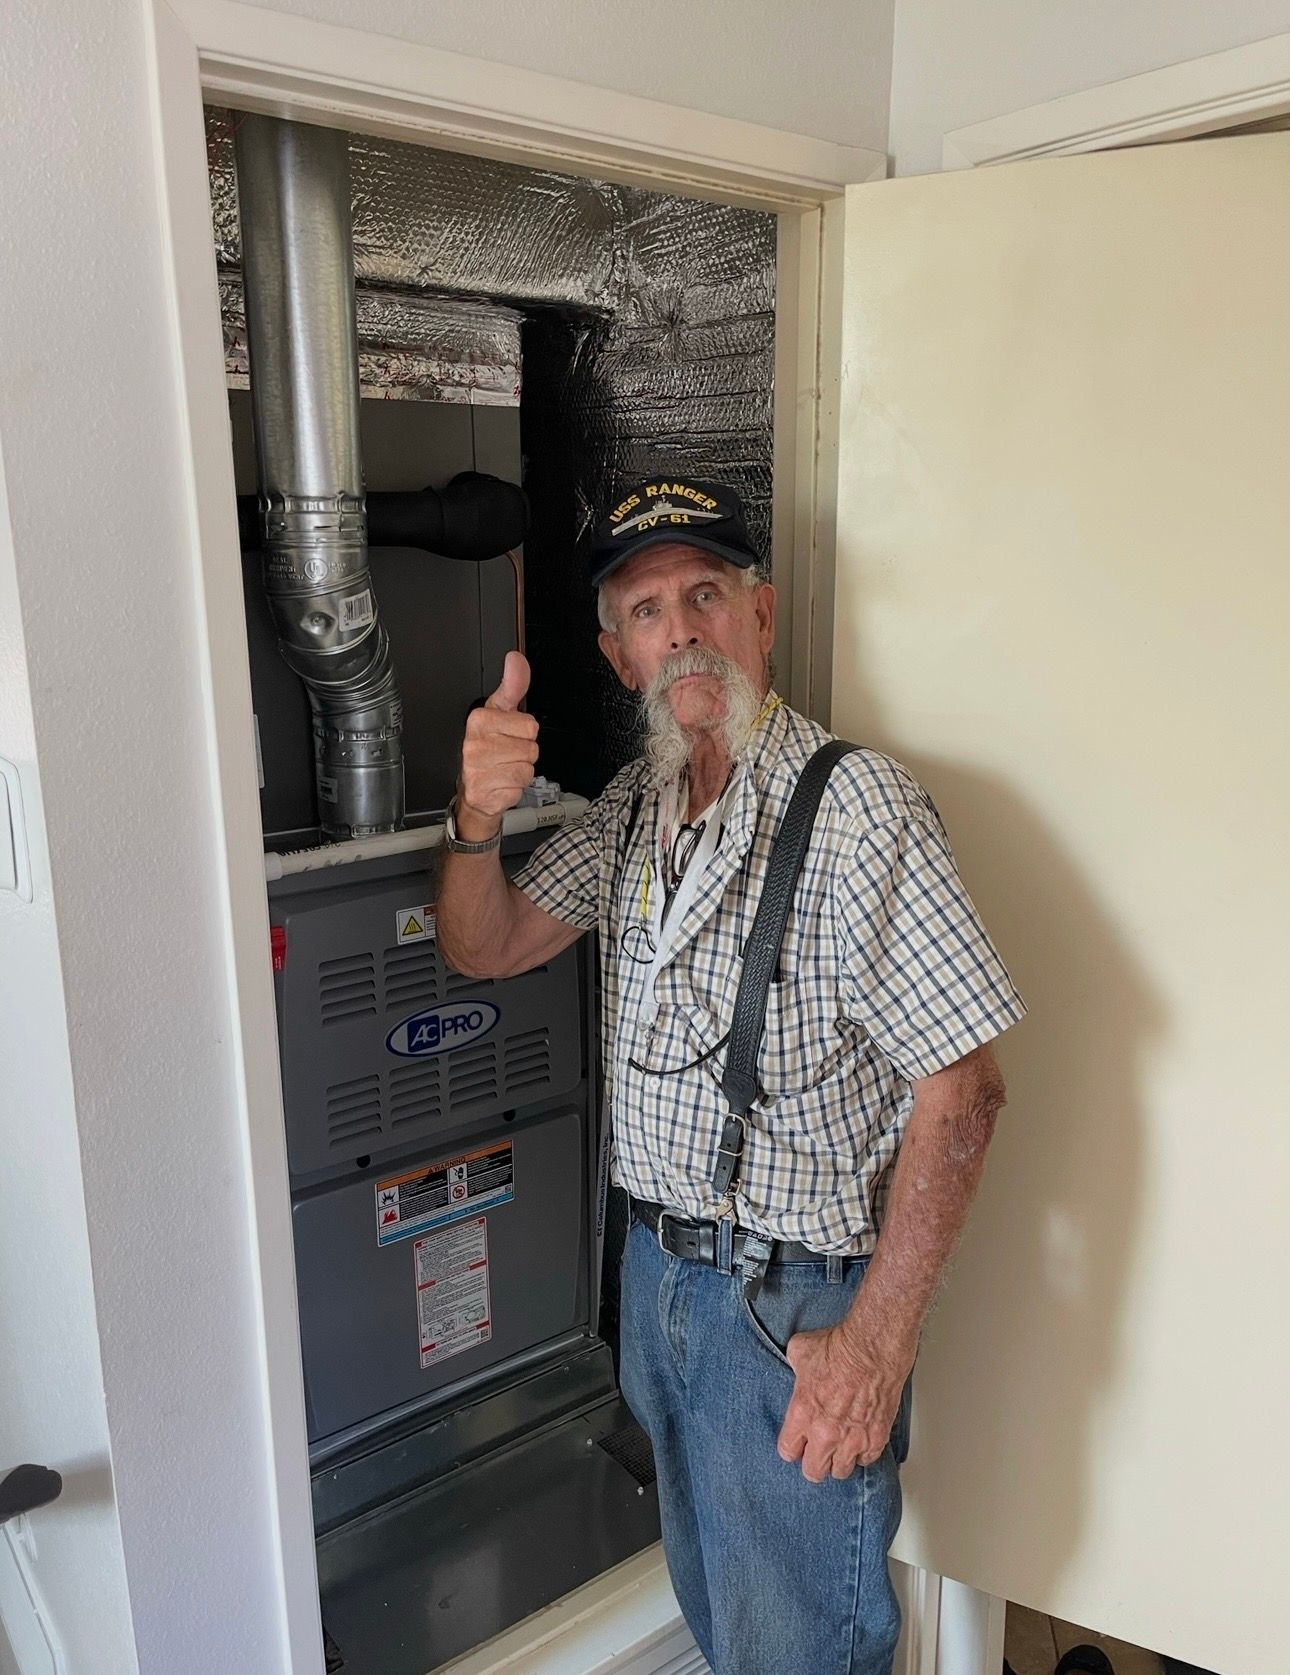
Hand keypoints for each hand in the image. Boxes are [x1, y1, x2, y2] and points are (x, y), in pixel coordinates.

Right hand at [457, 652, 538, 833]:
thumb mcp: (500, 712)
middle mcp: (475, 743)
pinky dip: (515, 787)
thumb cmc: (488, 748)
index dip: (524, 733)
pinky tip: (501, 782)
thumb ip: (513, 686)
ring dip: (521, 770)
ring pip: (527, 768)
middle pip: (531, 748)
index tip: (509, 734)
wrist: (474, 787)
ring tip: (504, 767)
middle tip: (507, 754)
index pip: (529, 726)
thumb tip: (515, 659)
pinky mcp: (483, 791)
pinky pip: (519, 787)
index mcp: (480, 720)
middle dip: (524, 753)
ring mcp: (477, 769)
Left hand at [776, 1325, 910, 1482]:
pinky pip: (866, 1461)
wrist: (873, 1347)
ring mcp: (852, 1439)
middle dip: (813, 1462)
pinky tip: (860, 1440)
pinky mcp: (876, 1438)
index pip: (787, 1451)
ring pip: (841, 1471)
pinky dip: (863, 1453)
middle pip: (813, 1471)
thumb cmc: (840, 1347)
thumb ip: (795, 1369)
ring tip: (839, 1448)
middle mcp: (825, 1433)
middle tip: (817, 1451)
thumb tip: (798, 1369)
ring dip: (839, 1460)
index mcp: (802, 1413)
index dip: (792, 1447)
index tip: (797, 1442)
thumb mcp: (800, 1351)